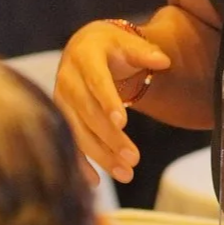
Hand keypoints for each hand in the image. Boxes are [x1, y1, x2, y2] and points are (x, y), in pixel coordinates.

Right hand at [54, 20, 171, 183]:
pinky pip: (69, 141)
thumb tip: (163, 61)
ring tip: (126, 174)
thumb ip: (145, 53)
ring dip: (100, 155)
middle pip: (88, 112)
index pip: (97, 82)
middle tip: (134, 159)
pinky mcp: (61, 116)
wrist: (83, 47)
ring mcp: (60, 99)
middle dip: (110, 137)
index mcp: (84, 56)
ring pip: (78, 131)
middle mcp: (67, 78)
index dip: (108, 102)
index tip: (123, 123)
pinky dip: (80, 162)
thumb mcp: (127, 42)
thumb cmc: (111, 46)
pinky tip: (96, 181)